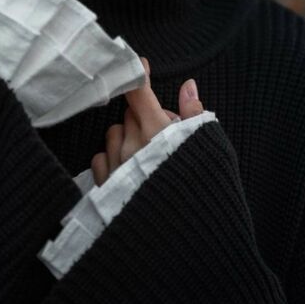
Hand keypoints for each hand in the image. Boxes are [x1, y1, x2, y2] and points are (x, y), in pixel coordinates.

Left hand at [91, 57, 203, 186]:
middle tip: (162, 134)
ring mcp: (115, 163)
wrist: (177, 241)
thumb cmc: (198, 193)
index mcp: (157, 132)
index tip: (139, 62)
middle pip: (129, 112)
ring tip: (146, 156)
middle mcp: (132, 143)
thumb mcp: (204, 150)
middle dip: (144, 116)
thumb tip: (188, 86)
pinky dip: (112, 157)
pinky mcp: (103, 183)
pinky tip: (128, 170)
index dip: (137, 72)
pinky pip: (100, 156)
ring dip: (126, 137)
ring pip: (113, 133)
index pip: (138, 90)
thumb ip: (194, 115)